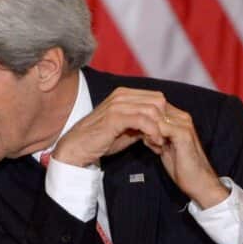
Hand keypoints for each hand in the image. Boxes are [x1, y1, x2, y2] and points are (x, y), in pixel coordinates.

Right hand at [50, 87, 228, 207]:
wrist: (77, 148)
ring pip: (152, 109)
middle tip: (164, 137)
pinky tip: (154, 142)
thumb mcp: (124, 128)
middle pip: (157, 100)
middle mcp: (121, 95)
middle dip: (165, 119)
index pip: (155, 97)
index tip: (165, 132)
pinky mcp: (114, 118)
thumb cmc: (99, 140)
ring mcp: (117, 105)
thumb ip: (140, 123)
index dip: (165, 114)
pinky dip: (153, 131)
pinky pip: (143, 120)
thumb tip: (158, 125)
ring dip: (160, 127)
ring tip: (159, 142)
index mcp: (123, 94)